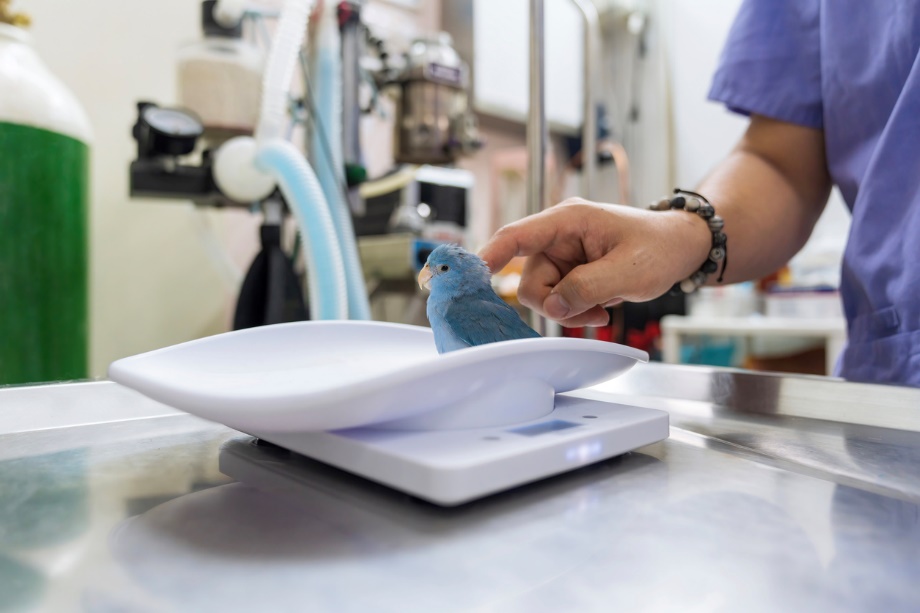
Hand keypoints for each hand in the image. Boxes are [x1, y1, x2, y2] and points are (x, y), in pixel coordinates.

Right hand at [478, 199, 710, 326]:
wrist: (680, 248)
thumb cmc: (659, 247)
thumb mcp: (629, 271)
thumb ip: (587, 288)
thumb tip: (554, 307)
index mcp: (568, 220)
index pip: (516, 235)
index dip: (490, 255)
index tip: (471, 274)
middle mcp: (557, 236)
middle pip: (528, 280)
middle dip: (556, 304)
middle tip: (592, 312)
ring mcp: (560, 254)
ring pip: (541, 295)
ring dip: (568, 310)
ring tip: (602, 307)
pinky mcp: (566, 271)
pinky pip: (555, 299)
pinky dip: (574, 310)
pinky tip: (600, 305)